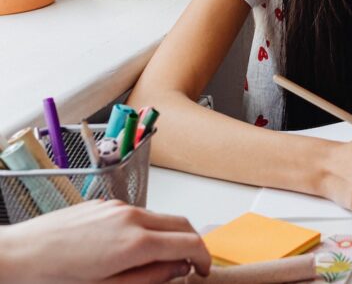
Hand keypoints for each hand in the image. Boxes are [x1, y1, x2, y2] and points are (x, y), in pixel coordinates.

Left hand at [0, 200, 209, 283]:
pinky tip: (129, 247)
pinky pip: (138, 213)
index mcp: (136, 243)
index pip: (189, 242)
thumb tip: (177, 270)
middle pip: (182, 223)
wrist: (19, 255)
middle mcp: (132, 217)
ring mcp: (118, 207)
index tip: (203, 270)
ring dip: (168, 235)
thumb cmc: (55, 277)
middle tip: (190, 264)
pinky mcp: (105, 204)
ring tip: (156, 259)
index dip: (204, 258)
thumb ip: (150, 278)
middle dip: (192, 242)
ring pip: (160, 217)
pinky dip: (147, 228)